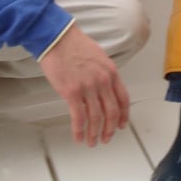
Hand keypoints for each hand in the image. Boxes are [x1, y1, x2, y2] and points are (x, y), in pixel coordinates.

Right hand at [39, 23, 129, 146]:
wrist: (57, 38)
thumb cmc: (74, 44)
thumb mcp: (98, 57)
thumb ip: (104, 74)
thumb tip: (104, 89)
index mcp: (111, 72)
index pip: (123, 99)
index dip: (123, 116)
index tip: (121, 125)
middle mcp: (103, 81)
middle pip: (111, 112)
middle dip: (109, 129)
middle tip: (106, 138)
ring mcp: (88, 88)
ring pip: (96, 118)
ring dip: (95, 133)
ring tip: (92, 141)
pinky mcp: (72, 92)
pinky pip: (79, 117)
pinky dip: (80, 130)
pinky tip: (79, 137)